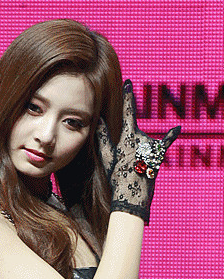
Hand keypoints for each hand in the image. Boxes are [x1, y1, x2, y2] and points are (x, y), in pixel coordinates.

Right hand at [96, 80, 179, 222]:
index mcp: (128, 136)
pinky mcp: (159, 154)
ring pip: (144, 140)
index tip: (128, 83)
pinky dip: (172, 135)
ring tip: (132, 168)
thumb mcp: (106, 158)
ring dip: (139, 150)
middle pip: (135, 131)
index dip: (127, 97)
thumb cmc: (117, 177)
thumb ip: (103, 138)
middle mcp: (142, 136)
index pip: (127, 111)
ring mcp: (152, 145)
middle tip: (123, 163)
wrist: (132, 194)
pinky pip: (166, 142)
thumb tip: (99, 121)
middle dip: (129, 143)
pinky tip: (177, 128)